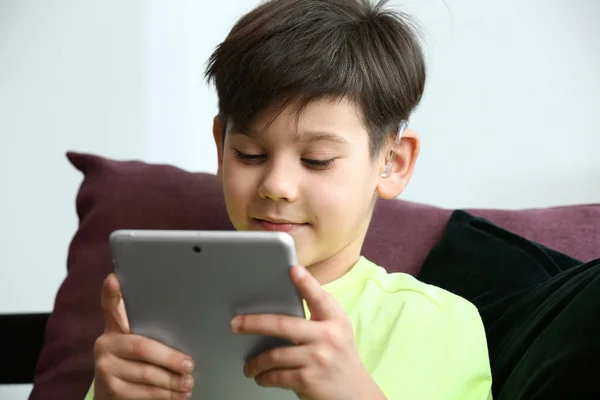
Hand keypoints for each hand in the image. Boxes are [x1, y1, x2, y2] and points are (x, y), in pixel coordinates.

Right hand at [93, 273, 194, 399]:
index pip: (110, 306)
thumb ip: (151, 328)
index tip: (114, 279)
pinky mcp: (108, 389)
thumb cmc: (135, 361)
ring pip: (145, 374)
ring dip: (171, 381)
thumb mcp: (139, 340)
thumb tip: (186, 314)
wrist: (112, 393)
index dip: (112, 293)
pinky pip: (142, 393)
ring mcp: (105, 367)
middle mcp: (105, 344)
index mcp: (114, 326)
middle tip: (190, 365)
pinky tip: (177, 395)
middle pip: (141, 348)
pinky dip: (163, 395)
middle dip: (170, 358)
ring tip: (188, 383)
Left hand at [230, 265, 385, 399]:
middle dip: (254, 323)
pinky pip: (277, 375)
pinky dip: (264, 376)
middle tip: (236, 324)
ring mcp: (318, 359)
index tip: (292, 269)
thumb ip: (318, 315)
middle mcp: (328, 337)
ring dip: (256, 362)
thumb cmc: (340, 358)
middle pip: (284, 325)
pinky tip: (260, 376)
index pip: (319, 297)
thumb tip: (281, 302)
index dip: (306, 282)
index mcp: (335, 320)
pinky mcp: (309, 380)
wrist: (356, 395)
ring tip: (249, 365)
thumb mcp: (338, 331)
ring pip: (274, 354)